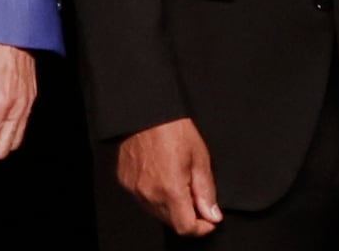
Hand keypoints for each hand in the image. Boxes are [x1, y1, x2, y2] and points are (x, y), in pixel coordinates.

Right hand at [113, 118, 221, 236]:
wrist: (146, 110)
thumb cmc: (172, 128)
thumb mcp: (200, 158)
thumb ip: (206, 191)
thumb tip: (212, 214)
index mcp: (170, 189)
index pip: (186, 228)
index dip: (201, 228)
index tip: (209, 219)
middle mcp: (149, 193)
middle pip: (172, 222)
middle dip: (187, 214)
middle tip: (195, 194)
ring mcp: (134, 188)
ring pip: (157, 212)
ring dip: (171, 206)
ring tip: (178, 180)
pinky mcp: (125, 181)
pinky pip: (143, 198)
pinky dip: (155, 195)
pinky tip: (161, 176)